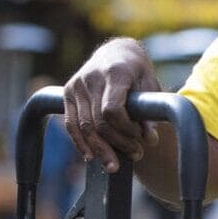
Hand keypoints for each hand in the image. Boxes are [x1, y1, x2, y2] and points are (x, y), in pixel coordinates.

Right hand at [62, 38, 161, 172]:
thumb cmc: (138, 71)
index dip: (125, 129)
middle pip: (97, 121)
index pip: (112, 110)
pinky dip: (80, 142)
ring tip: (113, 165)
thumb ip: (150, 111)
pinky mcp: (67, 93)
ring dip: (98, 149)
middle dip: (115, 144)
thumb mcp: (150, 85)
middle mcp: (91, 78)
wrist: (116, 52)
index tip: (140, 137)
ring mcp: (76, 85)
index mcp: (115, 73)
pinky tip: (91, 156)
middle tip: (135, 156)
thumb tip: (150, 140)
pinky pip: (71, 124)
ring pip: (82, 126)